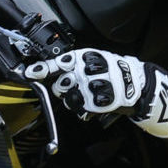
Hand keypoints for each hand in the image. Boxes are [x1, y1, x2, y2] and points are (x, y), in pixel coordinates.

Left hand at [23, 48, 167, 138]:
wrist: (137, 84)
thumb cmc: (114, 70)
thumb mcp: (94, 59)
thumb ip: (71, 64)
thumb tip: (45, 70)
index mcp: (86, 57)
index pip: (59, 63)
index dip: (42, 69)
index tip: (30, 73)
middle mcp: (87, 72)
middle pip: (61, 85)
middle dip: (64, 87)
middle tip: (76, 85)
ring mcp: (91, 88)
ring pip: (69, 99)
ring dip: (74, 99)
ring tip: (89, 94)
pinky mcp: (96, 104)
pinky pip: (80, 110)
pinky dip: (84, 109)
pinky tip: (94, 102)